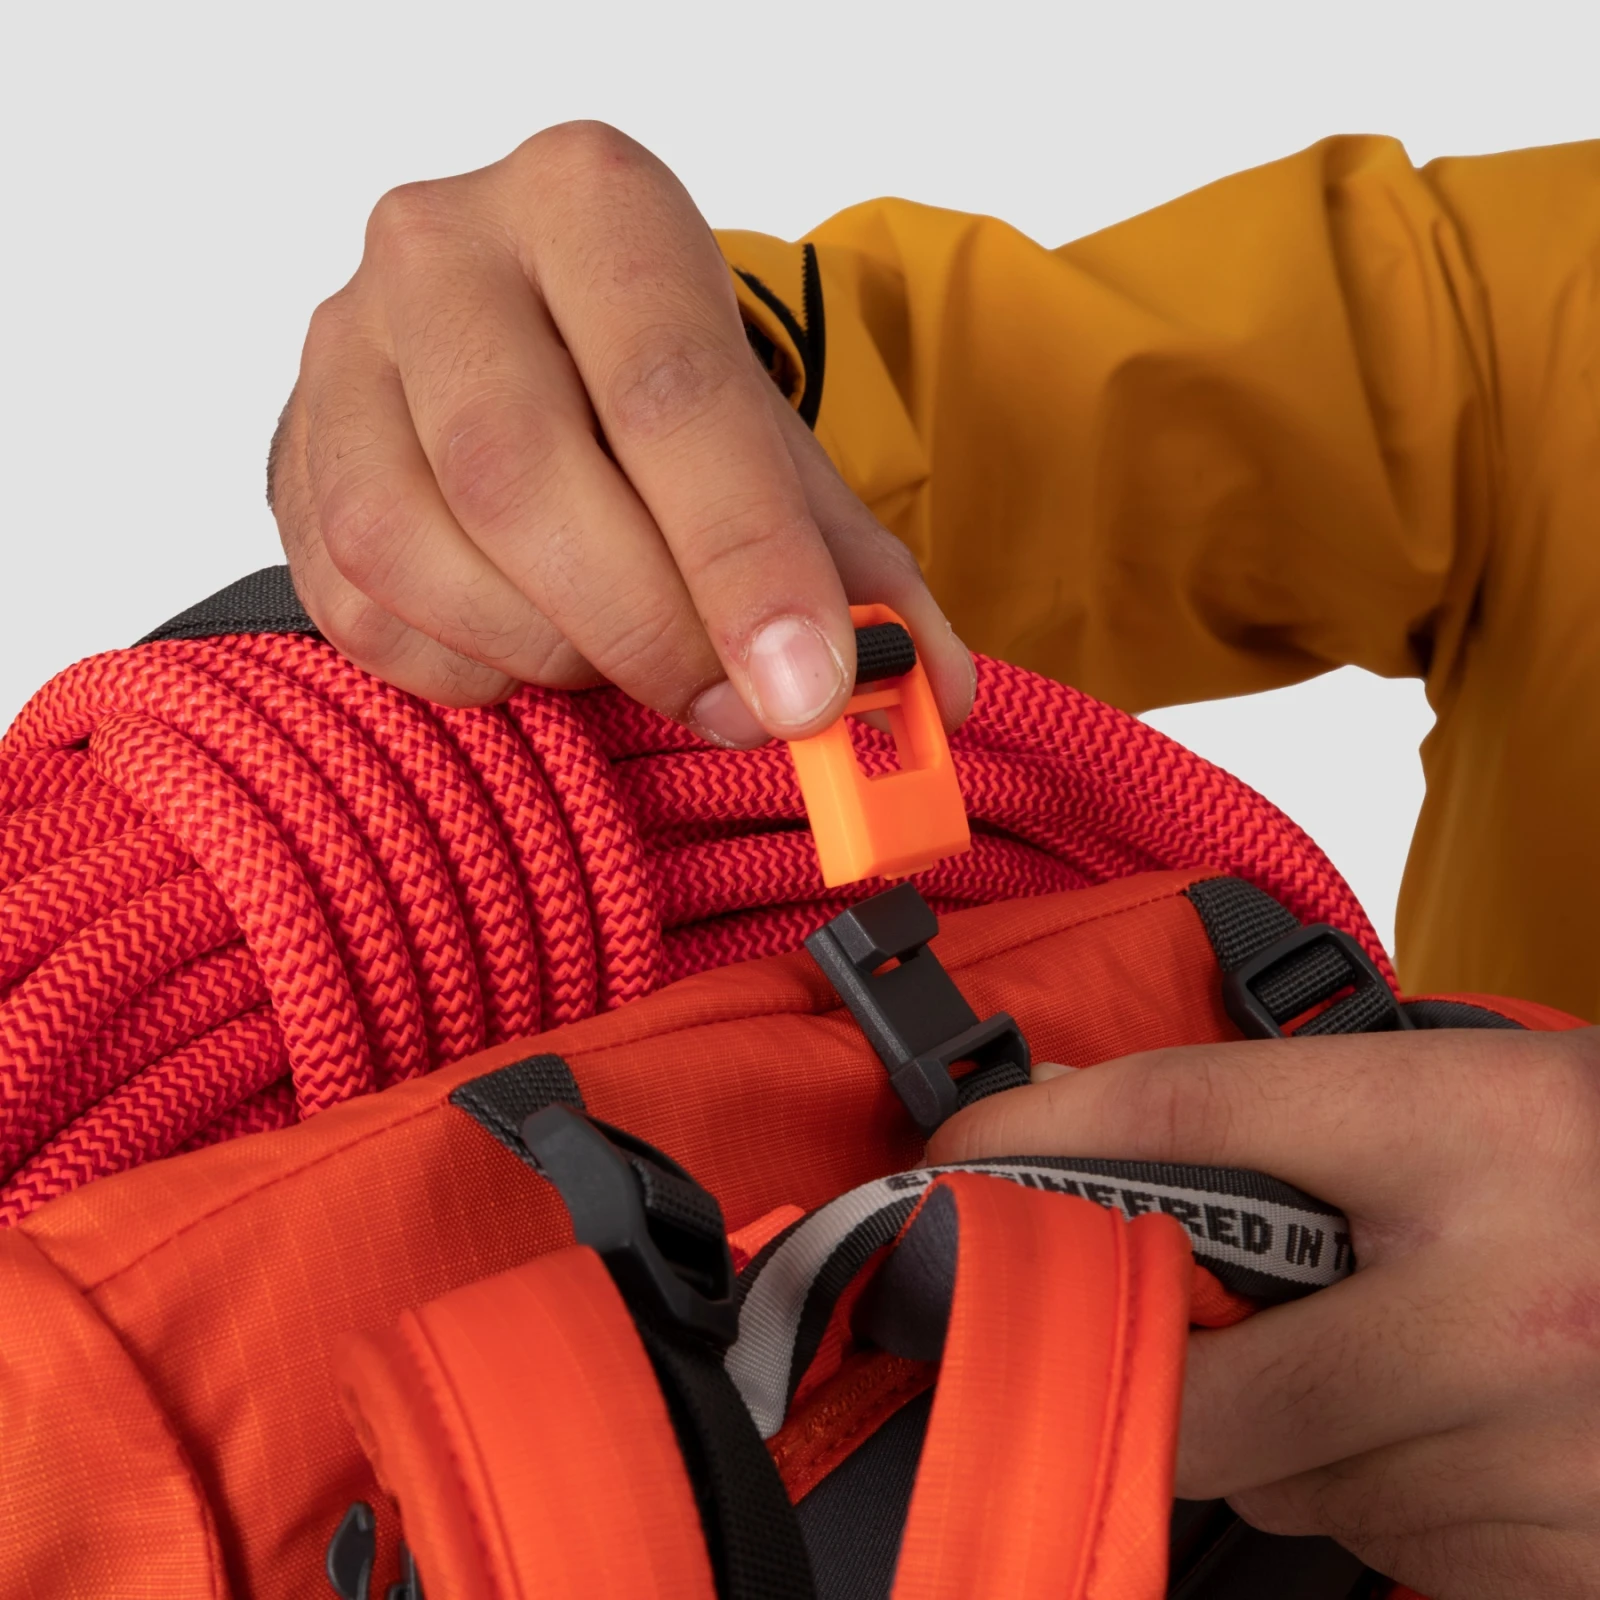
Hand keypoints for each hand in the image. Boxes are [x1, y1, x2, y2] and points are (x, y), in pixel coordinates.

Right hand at [267, 121, 972, 743]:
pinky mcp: (287, 459)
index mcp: (590, 205)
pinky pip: (361, 611)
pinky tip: (533, 645)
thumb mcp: (777, 452)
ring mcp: (341, 353)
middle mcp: (443, 251)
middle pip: (523, 476)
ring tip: (626, 652)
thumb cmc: (659, 397)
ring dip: (550, 651)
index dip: (744, 560)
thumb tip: (929, 696)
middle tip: (735, 710)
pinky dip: (469, 669)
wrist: (531, 349)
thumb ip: (856, 568)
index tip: (809, 692)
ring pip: (418, 551)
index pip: (668, 391)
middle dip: (647, 628)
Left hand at [927, 1025, 1599, 1598]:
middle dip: (1158, 1368)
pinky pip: (1389, 1554)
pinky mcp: (1565, 1568)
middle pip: (1202, 1382)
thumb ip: (1294, 1119)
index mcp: (1476, 1136)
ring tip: (1399, 1354)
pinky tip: (1471, 1429)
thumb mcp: (1478, 1092)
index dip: (1037, 1138)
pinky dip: (1386, 1499)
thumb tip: (1092, 1144)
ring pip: (1290, 1486)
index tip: (948, 1161)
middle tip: (1184, 1319)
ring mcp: (1540, 1462)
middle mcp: (1505, 1308)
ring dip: (1292, 1434)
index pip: (1187, 1116)